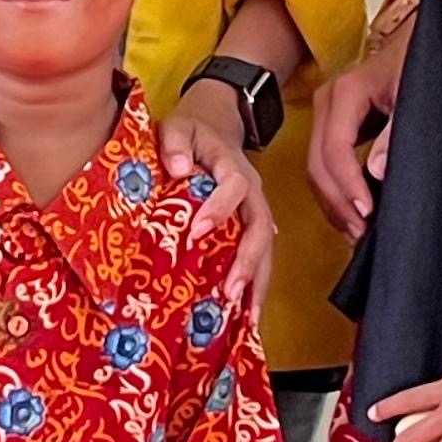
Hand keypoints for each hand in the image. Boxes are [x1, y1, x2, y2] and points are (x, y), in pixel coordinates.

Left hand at [157, 89, 277, 317]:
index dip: (220, 208)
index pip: (234, 187)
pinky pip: (260, 256)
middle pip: (260, 227)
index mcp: (232, 166)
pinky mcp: (251, 225)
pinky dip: (256, 284)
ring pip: (267, 248)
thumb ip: (175, 142)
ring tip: (248, 317)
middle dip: (248, 261)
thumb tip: (176, 167)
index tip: (198, 231)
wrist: (215, 123)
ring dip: (258, 281)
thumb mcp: (178, 125)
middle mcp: (251, 192)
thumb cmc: (192, 130)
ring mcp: (255, 210)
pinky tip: (249, 316)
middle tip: (230, 291)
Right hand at [305, 20, 409, 238]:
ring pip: (316, 169)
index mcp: (345, 93)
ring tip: (357, 231)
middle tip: (360, 233)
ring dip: (333, 203)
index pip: (334, 148)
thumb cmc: (420, 63)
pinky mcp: (333, 127)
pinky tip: (353, 213)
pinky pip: (325, 165)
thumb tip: (376, 171)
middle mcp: (328, 103)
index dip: (348, 184)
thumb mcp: (414, 94)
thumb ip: (397, 131)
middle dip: (337, 202)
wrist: (420, 43)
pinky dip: (336, 193)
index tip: (367, 211)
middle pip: (317, 163)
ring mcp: (326, 115)